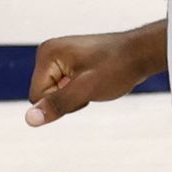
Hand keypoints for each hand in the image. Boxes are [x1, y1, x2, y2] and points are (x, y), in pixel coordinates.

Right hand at [26, 29, 152, 126]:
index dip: (61, 102)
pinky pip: (67, 88)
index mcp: (48, 54)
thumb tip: (29, 119)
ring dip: (76, 96)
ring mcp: (61, 57)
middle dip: (68, 98)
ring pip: (57, 94)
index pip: (36, 96)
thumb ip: (57, 104)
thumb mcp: (86, 90)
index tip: (83, 89)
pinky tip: (96, 81)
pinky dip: (81, 91)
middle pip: (45, 95)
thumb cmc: (118, 66)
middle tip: (91, 86)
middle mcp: (50, 52)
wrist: (142, 54)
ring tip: (95, 82)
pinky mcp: (71, 63)